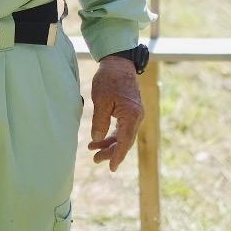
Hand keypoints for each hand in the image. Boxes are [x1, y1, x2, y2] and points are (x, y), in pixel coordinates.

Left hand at [87, 56, 143, 170]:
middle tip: (95, 159)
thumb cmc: (109, 79)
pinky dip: (112, 134)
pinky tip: (100, 139)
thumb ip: (99, 122)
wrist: (119, 62)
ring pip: (123, 135)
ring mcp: (135, 114)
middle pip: (125, 141)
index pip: (124, 141)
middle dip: (110, 152)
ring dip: (110, 144)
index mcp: (131, 115)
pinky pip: (123, 128)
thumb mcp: (100, 101)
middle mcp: (137, 116)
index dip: (117, 155)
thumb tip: (97, 140)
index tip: (111, 168)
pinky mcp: (131, 111)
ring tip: (93, 150)